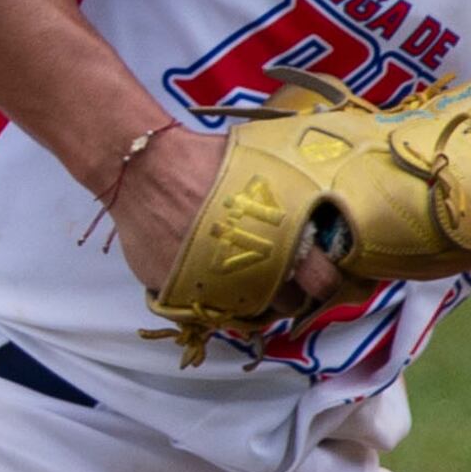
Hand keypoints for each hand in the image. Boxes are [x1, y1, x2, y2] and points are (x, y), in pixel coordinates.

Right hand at [104, 126, 345, 302]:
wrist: (143, 167)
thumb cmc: (207, 159)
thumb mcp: (266, 163)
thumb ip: (296, 190)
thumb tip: (324, 193)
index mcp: (278, 239)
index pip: (321, 281)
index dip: (326, 278)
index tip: (324, 269)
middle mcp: (248, 272)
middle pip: (288, 305)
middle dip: (292, 290)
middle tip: (286, 271)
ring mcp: (211, 289)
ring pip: (249, 312)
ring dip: (255, 296)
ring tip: (250, 270)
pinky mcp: (178, 295)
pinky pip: (207, 306)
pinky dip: (214, 294)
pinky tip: (215, 270)